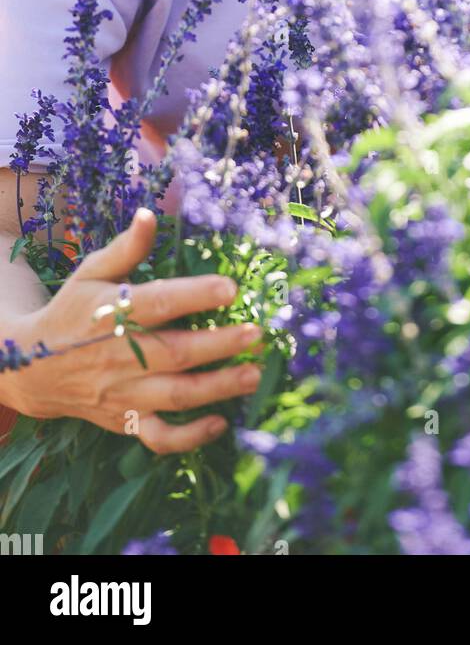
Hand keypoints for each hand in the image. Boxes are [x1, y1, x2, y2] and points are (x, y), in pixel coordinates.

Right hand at [0, 209, 262, 452]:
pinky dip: (189, 437)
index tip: (231, 288)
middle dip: (219, 345)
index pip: (158, 304)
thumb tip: (150, 213)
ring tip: (254, 375)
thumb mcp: (92, 273)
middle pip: (175, 353)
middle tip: (257, 334)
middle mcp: (119, 356)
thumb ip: (127, 248)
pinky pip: (158, 436)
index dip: (195, 295)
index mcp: (112, 314)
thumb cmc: (72, 310)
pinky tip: (220, 422)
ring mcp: (122, 394)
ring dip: (218, 388)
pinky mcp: (124, 421)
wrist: (31, 367)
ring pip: (174, 395)